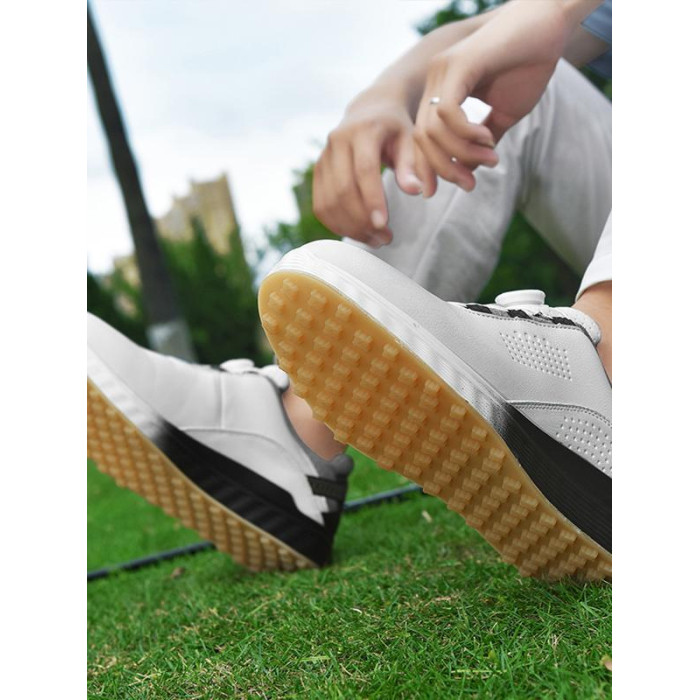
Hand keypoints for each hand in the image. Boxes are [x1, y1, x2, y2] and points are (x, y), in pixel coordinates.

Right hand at [313, 95, 422, 246]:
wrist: (370, 111)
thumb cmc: (396, 130)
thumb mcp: (411, 140)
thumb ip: (414, 165)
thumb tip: (417, 191)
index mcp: (363, 130)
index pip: (364, 169)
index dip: (372, 199)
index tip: (384, 224)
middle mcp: (337, 141)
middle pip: (343, 189)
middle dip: (363, 220)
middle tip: (385, 239)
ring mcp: (323, 157)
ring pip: (329, 202)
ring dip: (350, 227)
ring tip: (375, 240)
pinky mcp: (317, 172)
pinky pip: (321, 206)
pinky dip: (337, 225)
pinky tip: (358, 233)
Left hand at [414, 0, 580, 196]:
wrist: (551, 24)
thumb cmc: (529, 65)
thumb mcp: (503, 114)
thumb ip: (482, 141)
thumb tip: (468, 171)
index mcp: (441, 92)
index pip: (423, 138)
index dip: (433, 167)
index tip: (458, 185)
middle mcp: (435, 81)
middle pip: (422, 139)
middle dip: (444, 168)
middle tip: (470, 184)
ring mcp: (443, 71)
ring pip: (432, 130)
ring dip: (460, 153)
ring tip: (489, 158)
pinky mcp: (458, 65)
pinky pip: (447, 113)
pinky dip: (465, 134)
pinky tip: (487, 138)